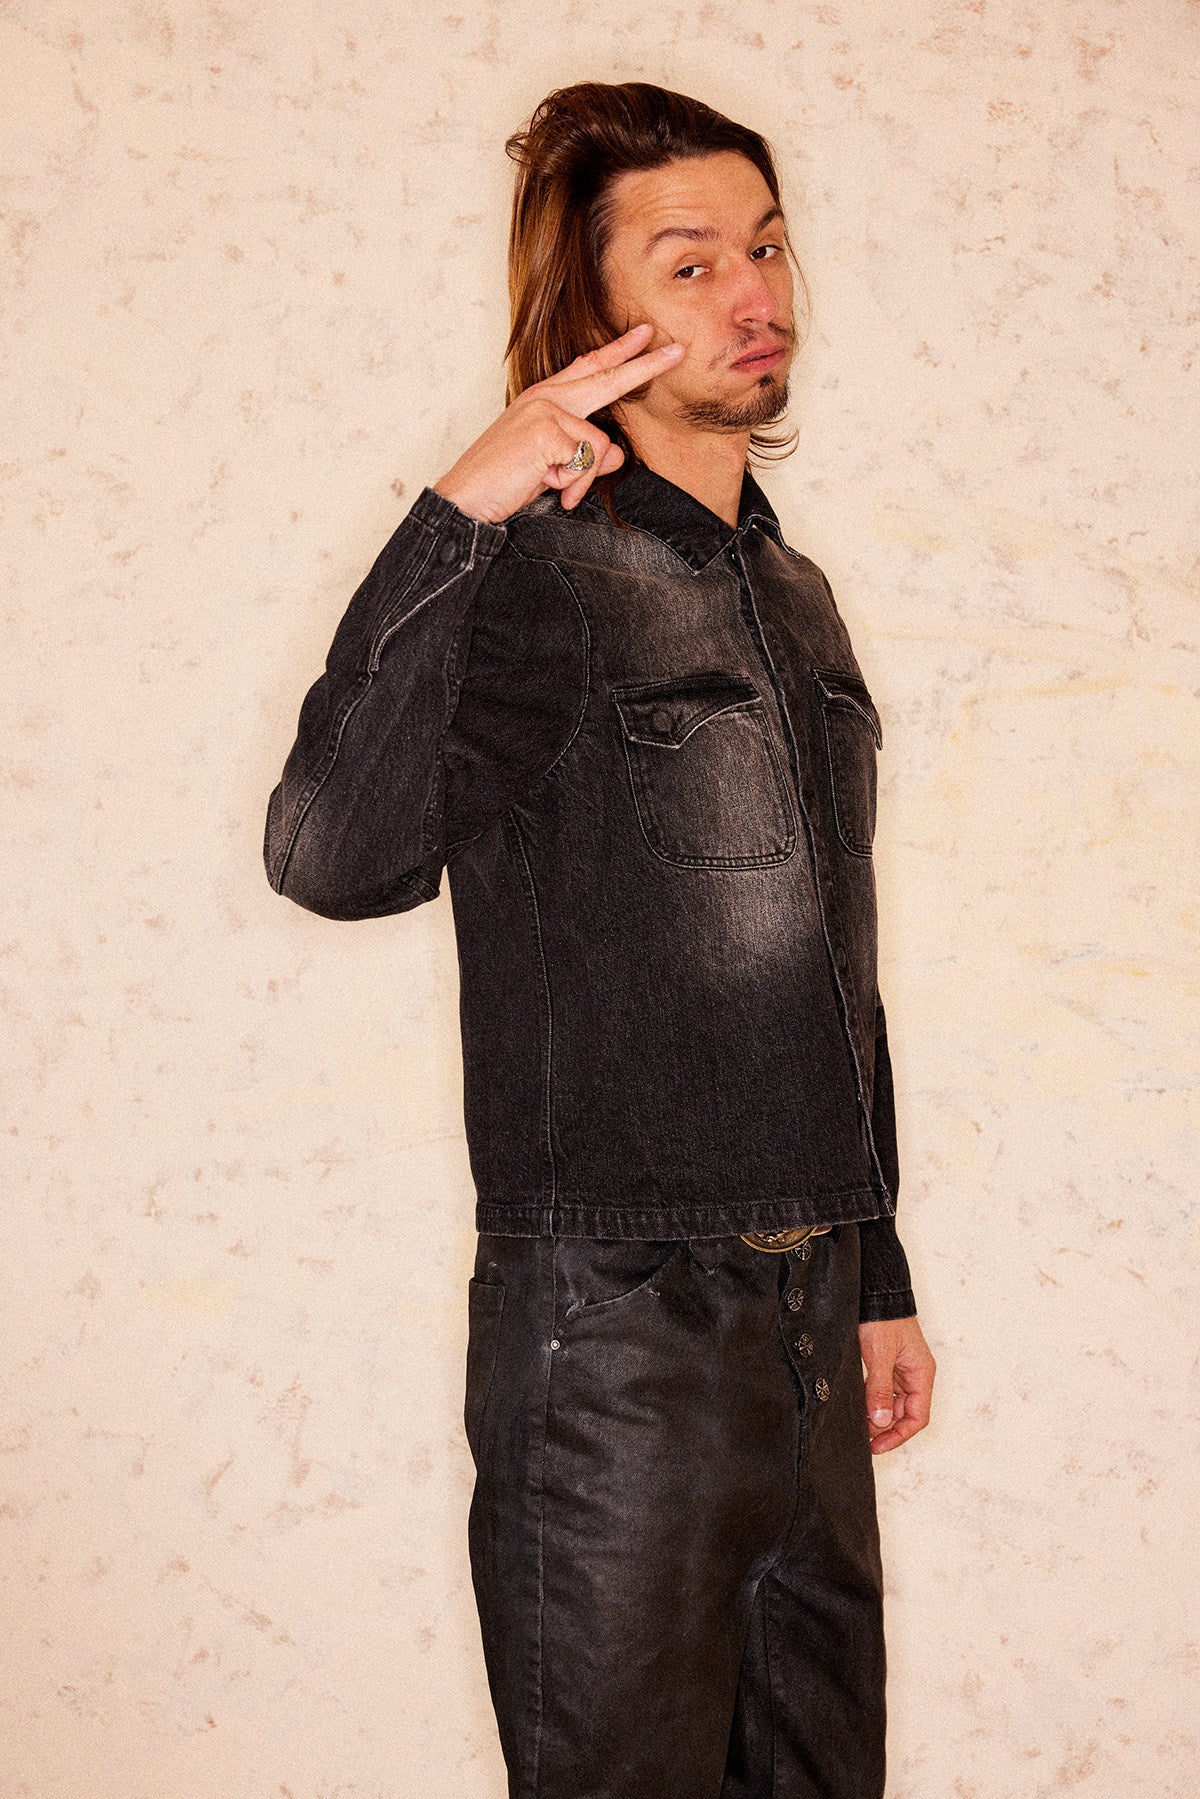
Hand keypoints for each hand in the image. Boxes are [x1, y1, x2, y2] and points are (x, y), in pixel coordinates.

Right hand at [432, 322, 683, 524]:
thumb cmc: (501, 481)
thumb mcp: (550, 464)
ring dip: (583, 478)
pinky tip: (544, 484)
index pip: (585, 368)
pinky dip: (572, 485)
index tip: (642, 335)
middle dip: (645, 366)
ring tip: (554, 487)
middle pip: (606, 378)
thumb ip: (583, 453)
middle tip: (678, 351)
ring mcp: (545, 410)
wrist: (465, 499)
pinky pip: (588, 461)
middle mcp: (545, 397)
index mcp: (542, 399)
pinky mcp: (547, 431)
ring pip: (600, 444)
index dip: (616, 352)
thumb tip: (618, 452)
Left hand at [858, 1315, 935, 1453]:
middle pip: (905, 1414)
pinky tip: (858, 1407)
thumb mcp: (879, 1355)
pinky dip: (873, 1402)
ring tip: (859, 1426)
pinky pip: (884, 1392)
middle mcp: (915, 1375)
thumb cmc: (883, 1319)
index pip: (918, 1417)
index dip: (899, 1435)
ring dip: (878, 1417)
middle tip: (862, 1438)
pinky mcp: (888, 1365)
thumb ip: (880, 1389)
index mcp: (922, 1374)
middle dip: (886, 1429)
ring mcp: (902, 1371)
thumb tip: (881, 1422)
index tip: (877, 1446)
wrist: (876, 1292)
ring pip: (893, 1405)